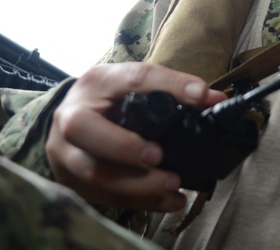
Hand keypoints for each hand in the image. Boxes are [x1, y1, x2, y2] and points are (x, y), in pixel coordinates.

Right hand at [46, 62, 225, 211]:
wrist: (71, 119)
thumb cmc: (110, 99)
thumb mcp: (136, 83)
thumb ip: (174, 88)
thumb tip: (215, 99)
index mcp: (96, 83)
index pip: (131, 78)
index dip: (167, 85)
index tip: (199, 96)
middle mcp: (71, 117)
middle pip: (85, 131)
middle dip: (124, 148)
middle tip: (159, 157)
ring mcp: (64, 152)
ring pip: (92, 173)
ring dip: (137, 183)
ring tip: (173, 184)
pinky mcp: (70, 181)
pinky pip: (101, 196)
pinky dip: (138, 201)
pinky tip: (169, 200)